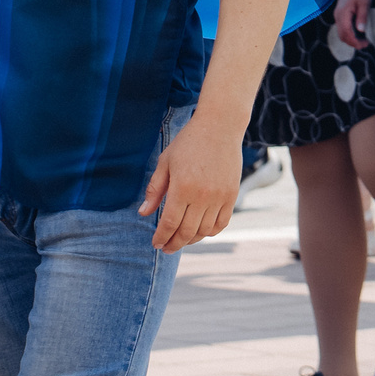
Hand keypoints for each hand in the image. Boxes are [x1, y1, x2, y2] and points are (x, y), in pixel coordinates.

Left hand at [137, 114, 239, 251]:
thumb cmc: (188, 143)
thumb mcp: (165, 162)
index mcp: (182, 187)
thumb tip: (143, 214)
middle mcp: (202, 196)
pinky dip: (210, 232)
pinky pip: (221, 223)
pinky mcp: (232, 195)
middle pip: (186, 231)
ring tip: (181, 239)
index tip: (156, 243)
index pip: (169, 223)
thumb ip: (155, 190)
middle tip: (166, 248)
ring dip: (191, 239)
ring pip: (204, 231)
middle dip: (174, 243)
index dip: (161, 237)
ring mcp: (219, 197)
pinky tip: (200, 231)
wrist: (219, 127)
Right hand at [335, 0, 374, 48]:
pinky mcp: (340, 15)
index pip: (346, 33)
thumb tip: (361, 31)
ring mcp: (337, 15)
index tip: (365, 44)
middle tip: (366, 44)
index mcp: (342, 13)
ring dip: (351, 39)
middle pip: (342, 36)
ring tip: (364, 40)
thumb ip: (362, 17)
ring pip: (341, 33)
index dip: (355, 42)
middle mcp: (337, 15)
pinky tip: (359, 34)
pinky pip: (342, 28)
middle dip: (353, 43)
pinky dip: (350, 34)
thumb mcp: (364, 3)